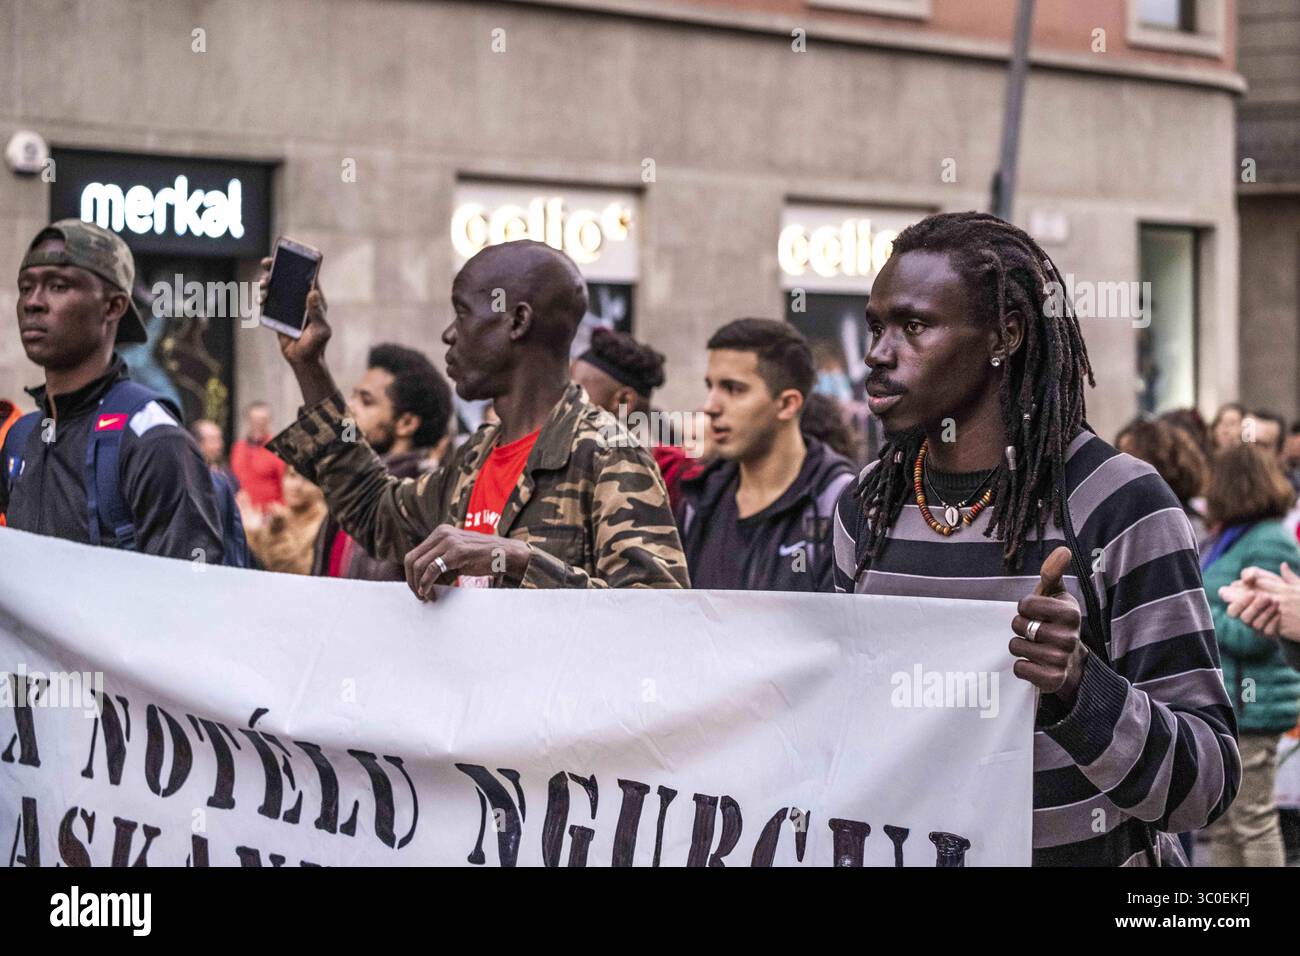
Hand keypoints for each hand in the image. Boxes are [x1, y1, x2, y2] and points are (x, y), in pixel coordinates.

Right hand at [258, 256, 331, 369]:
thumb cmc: (316, 345)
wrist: (302, 361)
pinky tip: (260, 299)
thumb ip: (317, 312)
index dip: (299, 264)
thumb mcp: (321, 330)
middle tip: (266, 264)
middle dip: (276, 268)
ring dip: (267, 283)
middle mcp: (301, 301)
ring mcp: (288, 307)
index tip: (288, 254)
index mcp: (315, 300)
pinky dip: (262, 297)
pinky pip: (268, 301)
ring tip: (263, 286)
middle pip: (288, 278)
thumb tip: (314, 292)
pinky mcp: (277, 314)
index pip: (308, 277)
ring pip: (275, 288)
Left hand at [403, 526, 531, 600]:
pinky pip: (432, 570)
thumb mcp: (457, 555)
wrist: (505, 554)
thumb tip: (421, 581)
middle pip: (411, 559)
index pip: (414, 553)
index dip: (410, 574)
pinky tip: (430, 593)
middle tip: (418, 595)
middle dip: (411, 580)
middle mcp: (442, 533)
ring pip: (419, 565)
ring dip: (418, 585)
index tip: (417, 588)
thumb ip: (440, 562)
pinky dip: (427, 584)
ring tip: (425, 596)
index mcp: (440, 532)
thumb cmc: (482, 557)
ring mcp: (449, 541)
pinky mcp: (456, 551)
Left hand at [1010, 546, 1087, 706]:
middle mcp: (1069, 637)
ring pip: (1017, 647)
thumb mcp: (1054, 595)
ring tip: (1033, 646)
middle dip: (1020, 627)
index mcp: (1070, 613)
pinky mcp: (1053, 680)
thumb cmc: (1055, 621)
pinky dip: (1020, 666)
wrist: (1070, 660)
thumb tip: (1063, 549)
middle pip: (1019, 626)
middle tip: (1032, 631)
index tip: (1034, 611)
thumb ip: (1053, 572)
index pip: (1026, 604)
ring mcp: (1062, 660)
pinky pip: (1020, 669)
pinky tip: (1032, 663)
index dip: (1024, 607)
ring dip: (1019, 646)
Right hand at [1220, 563, 1299, 639]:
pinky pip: (1265, 631)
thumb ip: (1253, 572)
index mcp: (1238, 596)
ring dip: (1263, 612)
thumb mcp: (1266, 577)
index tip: (1252, 592)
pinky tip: (1279, 614)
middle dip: (1248, 605)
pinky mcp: (1266, 632)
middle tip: (1266, 597)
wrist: (1295, 604)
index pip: (1224, 596)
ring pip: (1251, 622)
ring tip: (1276, 603)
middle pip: (1232, 612)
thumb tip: (1248, 577)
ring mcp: (1253, 623)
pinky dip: (1272, 622)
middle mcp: (1243, 611)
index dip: (1231, 595)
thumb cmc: (1276, 588)